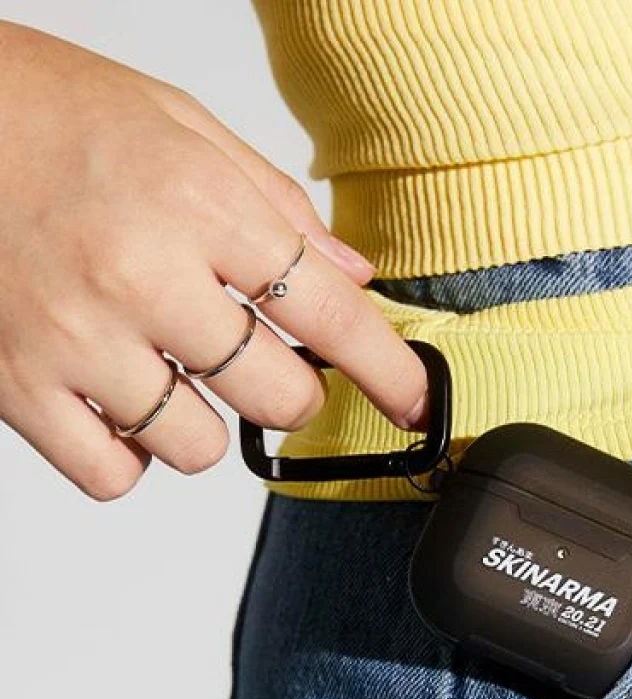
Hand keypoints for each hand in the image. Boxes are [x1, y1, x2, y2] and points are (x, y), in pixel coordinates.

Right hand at [0, 20, 427, 500]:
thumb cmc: (45, 112)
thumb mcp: (180, 126)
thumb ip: (277, 205)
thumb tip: (353, 272)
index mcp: (198, 206)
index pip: (330, 315)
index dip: (389, 372)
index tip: (415, 404)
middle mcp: (142, 277)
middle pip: (278, 398)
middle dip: (290, 390)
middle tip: (261, 360)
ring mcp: (76, 339)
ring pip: (199, 449)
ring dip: (204, 422)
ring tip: (170, 370)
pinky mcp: (16, 387)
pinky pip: (113, 475)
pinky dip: (130, 454)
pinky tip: (119, 402)